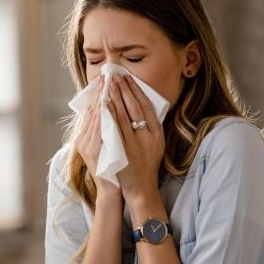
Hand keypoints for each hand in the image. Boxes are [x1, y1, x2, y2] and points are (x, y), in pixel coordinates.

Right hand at [74, 76, 120, 198]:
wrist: (113, 189)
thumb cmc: (113, 167)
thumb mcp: (107, 145)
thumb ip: (106, 129)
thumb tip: (111, 109)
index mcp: (85, 136)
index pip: (92, 110)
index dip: (98, 93)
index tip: (105, 78)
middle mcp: (82, 140)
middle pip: (91, 111)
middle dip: (100, 92)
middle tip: (107, 75)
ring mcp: (86, 146)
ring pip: (94, 118)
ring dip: (102, 100)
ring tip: (108, 84)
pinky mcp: (93, 153)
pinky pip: (99, 130)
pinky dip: (103, 117)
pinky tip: (108, 105)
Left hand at [105, 74, 165, 207]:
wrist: (142, 188)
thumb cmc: (146, 166)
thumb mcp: (155, 144)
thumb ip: (149, 128)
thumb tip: (141, 108)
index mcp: (158, 133)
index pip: (147, 106)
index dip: (137, 90)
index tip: (128, 78)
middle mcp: (149, 136)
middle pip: (136, 107)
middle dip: (125, 89)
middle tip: (116, 75)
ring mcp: (137, 143)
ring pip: (125, 115)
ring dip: (116, 97)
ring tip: (109, 84)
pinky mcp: (125, 150)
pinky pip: (117, 129)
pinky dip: (111, 114)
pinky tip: (106, 104)